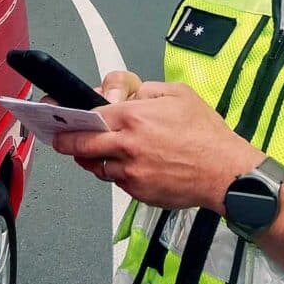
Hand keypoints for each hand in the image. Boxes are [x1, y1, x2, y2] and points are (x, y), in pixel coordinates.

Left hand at [53, 80, 264, 210]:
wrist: (226, 173)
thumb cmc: (205, 133)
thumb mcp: (177, 94)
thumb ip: (144, 91)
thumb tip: (123, 95)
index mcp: (133, 117)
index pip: (88, 115)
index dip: (70, 115)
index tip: (57, 114)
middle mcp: (126, 146)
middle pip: (81, 146)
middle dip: (65, 142)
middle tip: (59, 139)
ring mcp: (131, 172)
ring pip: (97, 166)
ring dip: (92, 159)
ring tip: (94, 152)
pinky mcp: (138, 191)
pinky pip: (116, 181)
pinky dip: (116, 173)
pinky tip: (127, 165)